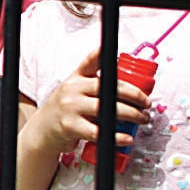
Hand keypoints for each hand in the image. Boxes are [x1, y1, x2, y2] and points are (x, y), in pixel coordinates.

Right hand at [22, 47, 151, 159]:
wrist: (43, 130)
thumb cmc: (65, 109)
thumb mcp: (74, 89)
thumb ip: (94, 82)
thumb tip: (128, 84)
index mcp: (76, 78)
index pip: (90, 62)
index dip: (101, 54)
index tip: (114, 51)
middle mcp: (73, 89)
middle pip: (109, 87)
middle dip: (134, 95)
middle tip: (146, 103)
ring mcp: (71, 107)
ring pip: (107, 109)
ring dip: (131, 115)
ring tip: (142, 119)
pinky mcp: (71, 126)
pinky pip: (99, 132)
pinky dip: (117, 136)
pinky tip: (127, 138)